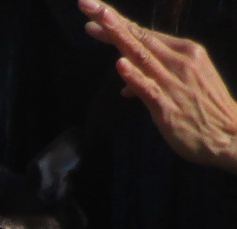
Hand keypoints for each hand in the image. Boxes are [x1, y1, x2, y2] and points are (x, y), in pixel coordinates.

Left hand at [81, 0, 236, 172]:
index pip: (144, 35)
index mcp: (184, 52)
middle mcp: (179, 61)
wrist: (229, 135)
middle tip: (86, 4)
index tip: (94, 12)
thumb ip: (149, 82)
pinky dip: (134, 75)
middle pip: (139, 38)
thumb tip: (125, 86)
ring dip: (118, 37)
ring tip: (99, 21)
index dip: (118, 24)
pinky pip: (148, 88)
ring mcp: (173, 82)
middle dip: (111, 21)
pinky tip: (120, 64)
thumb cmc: (203, 111)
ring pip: (141, 56)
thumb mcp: (179, 87)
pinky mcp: (167, 106)